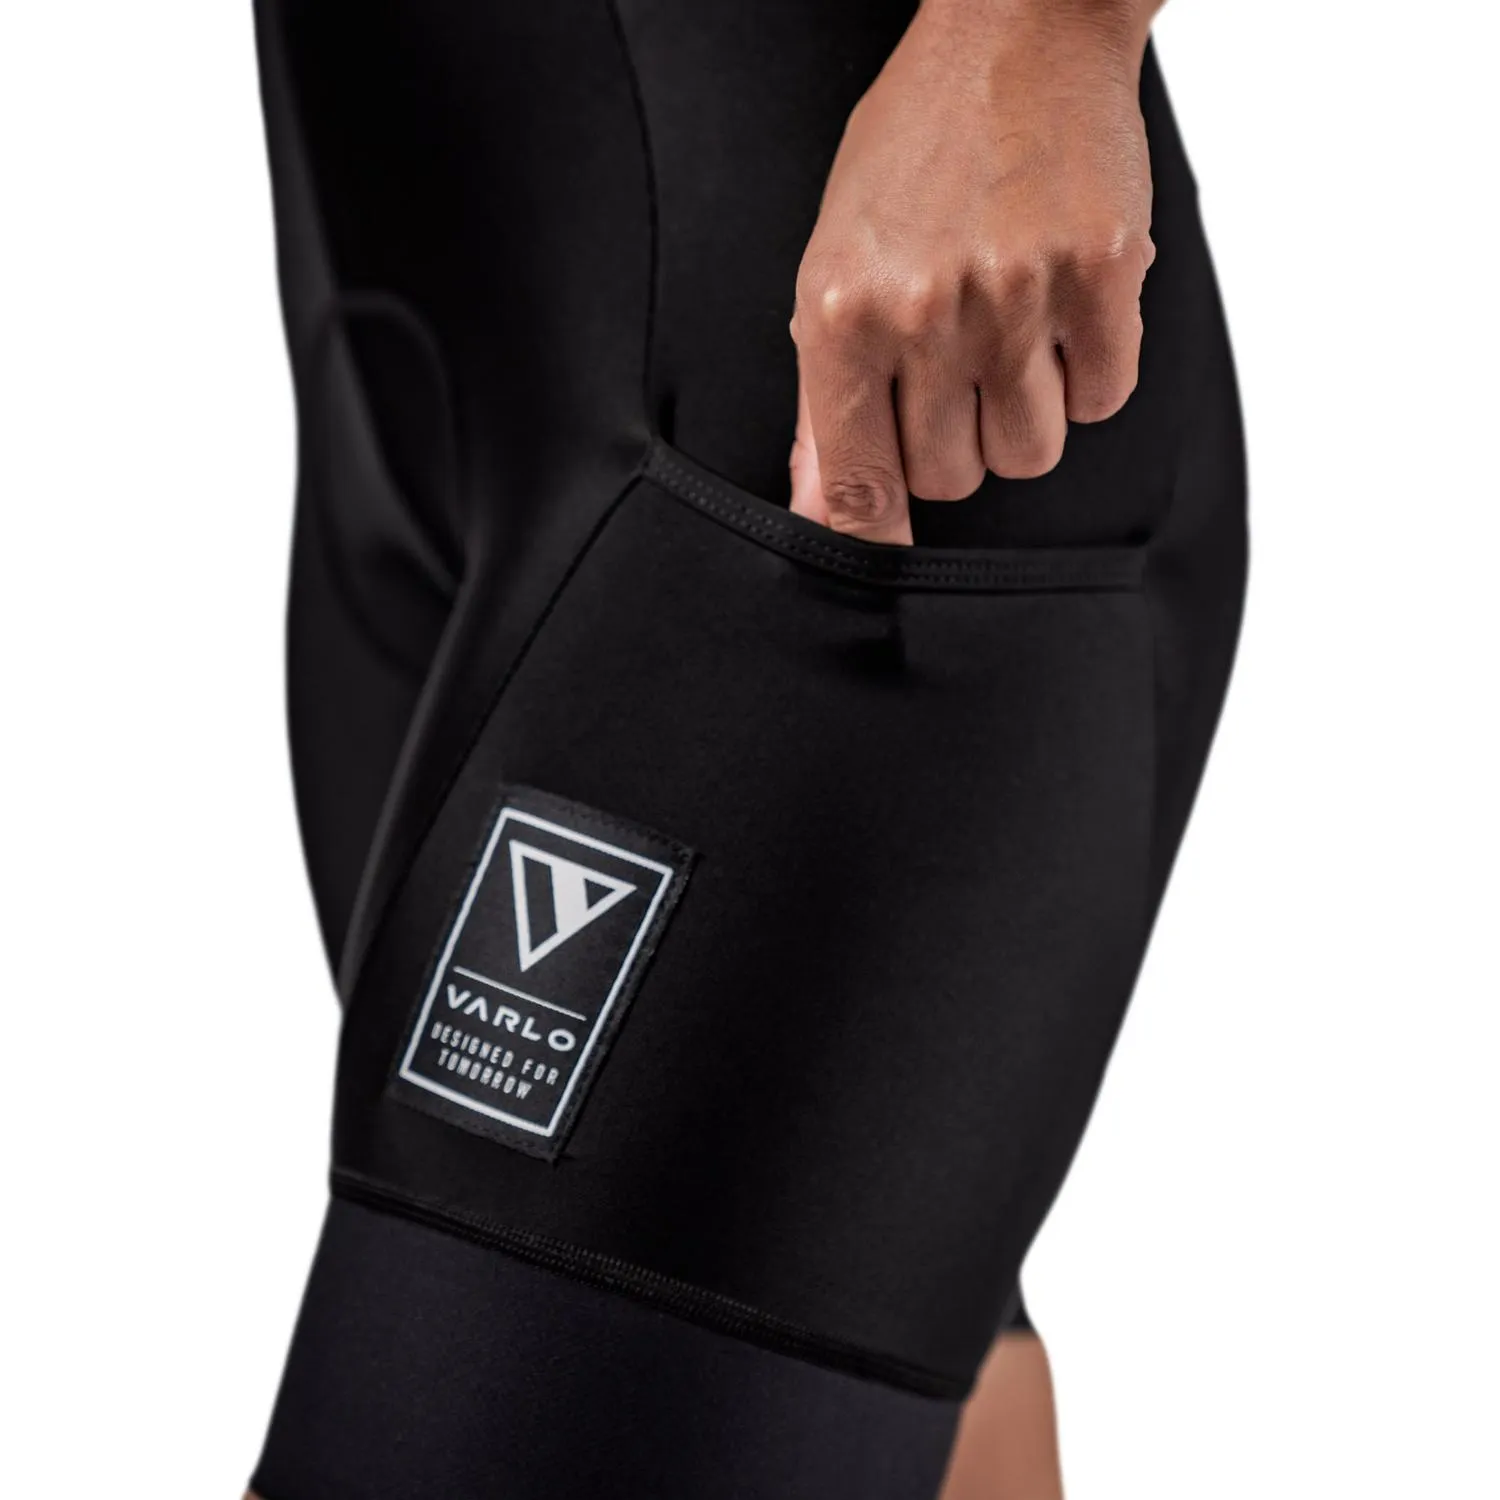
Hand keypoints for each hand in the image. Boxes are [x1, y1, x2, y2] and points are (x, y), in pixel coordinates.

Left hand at [789, 0, 1157, 543]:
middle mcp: (927, 312)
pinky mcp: (1105, 275)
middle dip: (954, 444)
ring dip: (1022, 417)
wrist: (1017, 30)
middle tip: (955, 372)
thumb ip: (825, 394)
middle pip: (951, 477)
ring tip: (1010, 337)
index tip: (887, 545)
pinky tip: (1063, 316)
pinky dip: (1087, 378)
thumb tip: (820, 505)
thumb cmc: (914, 150)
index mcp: (844, 311)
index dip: (872, 529)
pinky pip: (1103, 400)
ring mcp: (1021, 296)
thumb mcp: (834, 261)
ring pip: (1029, 453)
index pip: (858, 478)